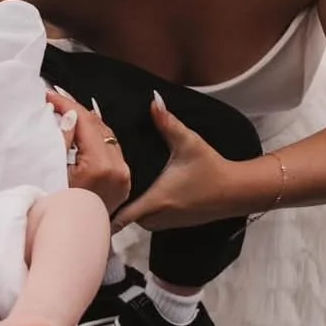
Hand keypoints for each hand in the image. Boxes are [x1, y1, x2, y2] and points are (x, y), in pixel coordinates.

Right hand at [45, 89, 131, 215]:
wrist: (71, 241)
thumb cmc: (56, 209)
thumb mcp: (55, 172)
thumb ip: (63, 140)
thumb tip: (69, 114)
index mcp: (101, 166)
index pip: (85, 123)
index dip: (67, 104)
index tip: (50, 94)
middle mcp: (119, 169)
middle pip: (99, 126)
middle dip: (77, 110)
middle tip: (56, 100)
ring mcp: (124, 177)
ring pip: (106, 136)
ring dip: (87, 123)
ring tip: (66, 112)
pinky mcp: (124, 182)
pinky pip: (111, 151)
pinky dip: (96, 139)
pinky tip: (81, 132)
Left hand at [112, 97, 234, 231]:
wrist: (234, 191)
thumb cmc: (211, 168)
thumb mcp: (188, 142)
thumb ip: (167, 122)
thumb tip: (154, 101)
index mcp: (154, 201)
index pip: (118, 216)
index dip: (102, 207)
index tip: (91, 195)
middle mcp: (156, 218)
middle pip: (122, 215)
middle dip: (114, 200)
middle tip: (103, 180)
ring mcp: (164, 224)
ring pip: (136, 218)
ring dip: (129, 205)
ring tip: (118, 184)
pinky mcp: (172, 224)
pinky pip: (149, 219)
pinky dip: (143, 208)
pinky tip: (142, 190)